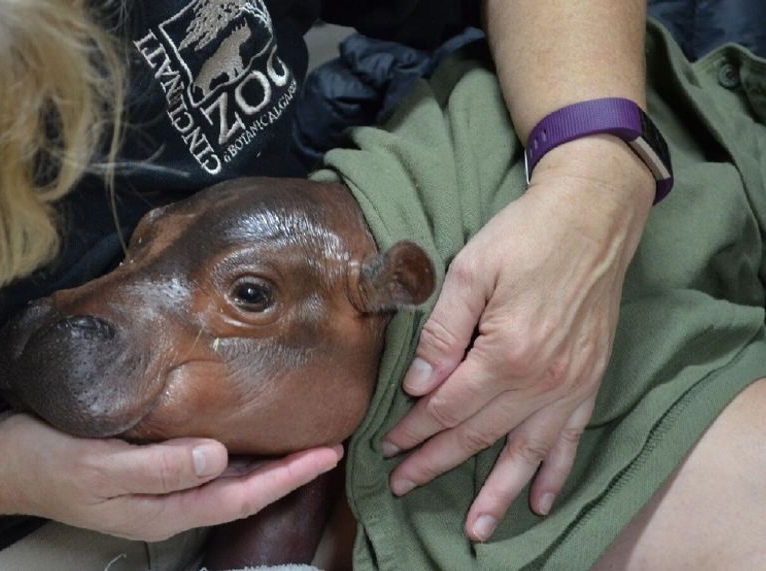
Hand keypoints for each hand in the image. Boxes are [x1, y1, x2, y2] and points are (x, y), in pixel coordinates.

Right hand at [0, 413, 342, 541]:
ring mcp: (154, 488)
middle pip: (241, 491)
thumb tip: (218, 458)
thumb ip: (159, 467)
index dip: (287, 477)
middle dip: (286, 470)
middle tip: (326, 441)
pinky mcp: (142, 466)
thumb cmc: (41, 460)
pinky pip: (199, 463)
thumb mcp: (98, 464)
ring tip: (297, 435)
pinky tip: (238, 427)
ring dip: (263, 460)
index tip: (326, 453)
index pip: (240, 497)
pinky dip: (229, 448)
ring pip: (224, 479)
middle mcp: (166, 503)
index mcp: (162, 510)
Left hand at [382, 136, 653, 541]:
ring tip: (476, 528)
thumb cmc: (524, 236)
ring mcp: (570, 385)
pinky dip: (554, 473)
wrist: (592, 218)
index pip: (447, 407)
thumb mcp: (472, 270)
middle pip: (478, 435)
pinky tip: (540, 501)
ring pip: (525, 453)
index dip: (413, 429)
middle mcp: (542, 380)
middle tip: (403, 485)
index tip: (386, 446)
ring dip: (498, 493)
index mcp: (507, 354)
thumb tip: (419, 383)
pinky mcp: (589, 381)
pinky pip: (569, 440)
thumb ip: (443, 331)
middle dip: (435, 463)